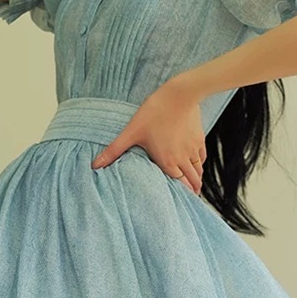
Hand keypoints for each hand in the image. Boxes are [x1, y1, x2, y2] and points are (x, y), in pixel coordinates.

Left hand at [90, 78, 205, 194]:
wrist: (180, 94)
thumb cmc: (154, 112)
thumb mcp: (131, 131)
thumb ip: (114, 150)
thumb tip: (95, 166)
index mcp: (168, 162)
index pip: (180, 185)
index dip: (182, 196)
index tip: (181, 202)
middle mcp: (183, 159)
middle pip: (193, 181)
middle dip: (192, 191)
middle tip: (189, 198)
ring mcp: (193, 149)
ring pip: (199, 171)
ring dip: (196, 179)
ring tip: (193, 184)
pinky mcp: (199, 139)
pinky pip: (201, 157)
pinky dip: (199, 164)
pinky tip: (195, 163)